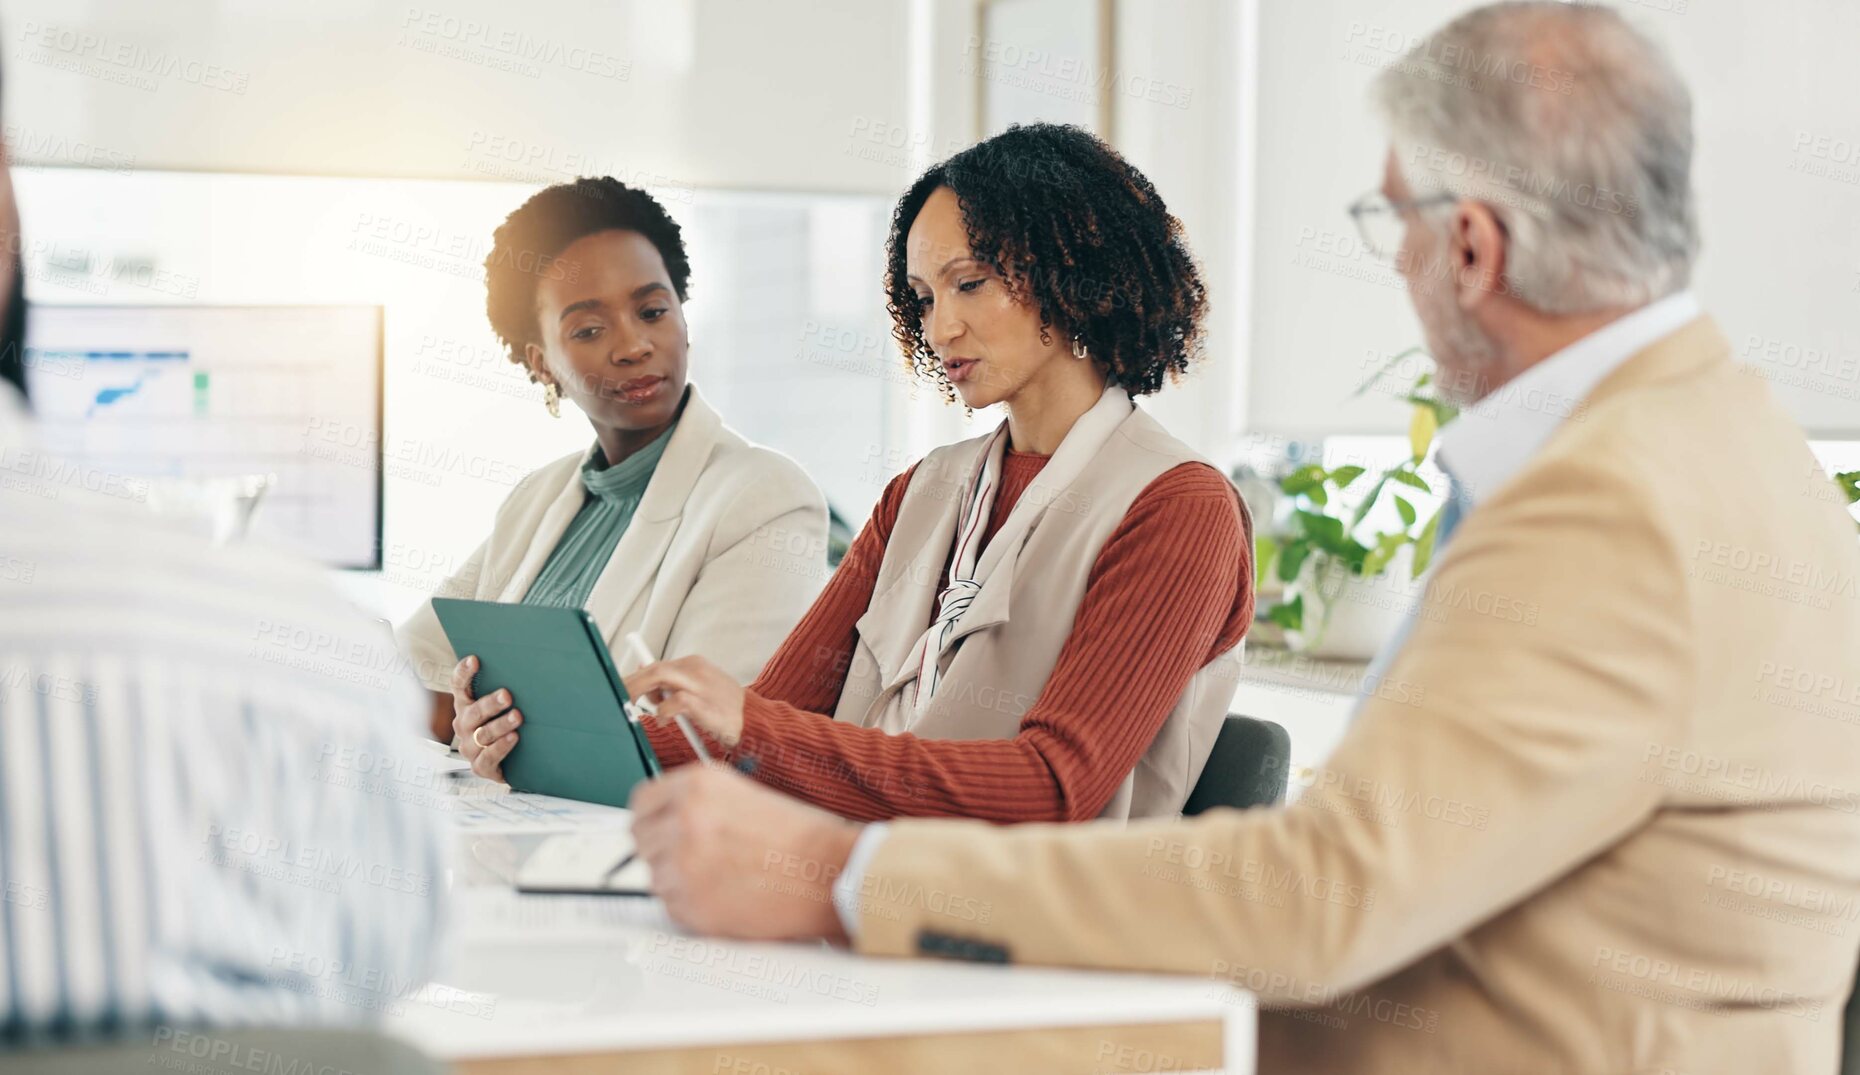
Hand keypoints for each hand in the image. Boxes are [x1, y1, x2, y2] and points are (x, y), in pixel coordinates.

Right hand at [450, 655, 522, 782]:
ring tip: (517, 716)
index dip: (464, 673)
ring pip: (483, 734)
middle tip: (507, 695)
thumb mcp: (504, 707)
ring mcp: (469, 747)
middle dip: (491, 703)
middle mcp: (463, 725)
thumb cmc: (508, 726)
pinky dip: (501, 747)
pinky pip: (488, 758)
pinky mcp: (480, 767)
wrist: (513, 762)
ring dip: (500, 725)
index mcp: (466, 705)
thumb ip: (507, 690)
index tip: (475, 659)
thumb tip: (531, 667)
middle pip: (473, 711)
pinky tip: (514, 738)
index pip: (459, 686)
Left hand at [625, 656, 746, 747]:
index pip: (656, 665)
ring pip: (659, 676)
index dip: (634, 677)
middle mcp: (695, 669)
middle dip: (630, 684)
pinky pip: (674, 701)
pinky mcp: (703, 703)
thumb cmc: (724, 708)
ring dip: (639, 690)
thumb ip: (675, 684)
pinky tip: (664, 720)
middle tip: (618, 699)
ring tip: (631, 707)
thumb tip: (646, 680)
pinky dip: (663, 711)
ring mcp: (699, 684)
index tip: (621, 689)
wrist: (754, 720)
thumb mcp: (700, 688)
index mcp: (694, 664)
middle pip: (653, 669)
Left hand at [630, 765, 860, 942]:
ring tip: (721, 878)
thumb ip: (698, 803)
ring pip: (654, 875)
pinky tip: (727, 896)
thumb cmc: (800, 837)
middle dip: (661, 850)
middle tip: (693, 859)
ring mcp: (683, 864)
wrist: (830, 872)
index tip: (659, 830)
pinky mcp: (691, 905)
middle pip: (640, 840)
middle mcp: (683, 820)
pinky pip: (672, 906)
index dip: (652, 819)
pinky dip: (691, 906)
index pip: (641, 803)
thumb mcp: (743, 795)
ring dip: (678, 879)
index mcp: (697, 785)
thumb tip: (664, 822)